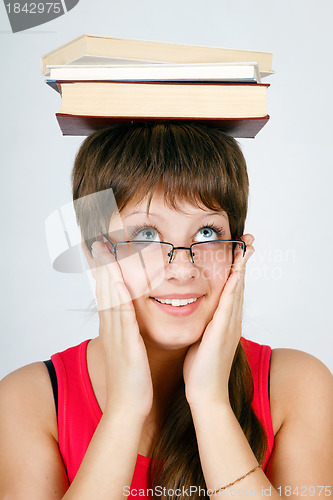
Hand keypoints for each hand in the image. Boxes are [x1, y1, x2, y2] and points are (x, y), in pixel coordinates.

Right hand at [91, 241, 153, 417]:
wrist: (128, 405)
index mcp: (114, 328)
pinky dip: (119, 297)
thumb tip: (132, 319)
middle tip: (99, 243)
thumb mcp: (128, 349)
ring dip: (108, 274)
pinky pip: (122, 316)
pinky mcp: (125, 344)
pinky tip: (120, 282)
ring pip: (111, 298)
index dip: (105, 272)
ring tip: (105, 253)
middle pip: (105, 291)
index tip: (105, 252)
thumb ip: (129, 331)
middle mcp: (111, 328)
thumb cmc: (132, 378)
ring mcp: (116, 335)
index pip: (108, 293)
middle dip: (102, 266)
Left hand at [182, 234, 254, 408]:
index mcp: (225, 321)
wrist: (205, 393)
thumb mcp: (201, 339)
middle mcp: (231, 320)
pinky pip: (229, 303)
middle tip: (249, 240)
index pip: (232, 288)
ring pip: (237, 289)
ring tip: (246, 247)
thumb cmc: (200, 368)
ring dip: (241, 267)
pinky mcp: (223, 331)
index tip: (237, 249)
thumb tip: (190, 311)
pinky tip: (235, 272)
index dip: (235, 268)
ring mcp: (229, 325)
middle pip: (239, 284)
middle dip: (243, 261)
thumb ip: (202, 324)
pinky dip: (233, 286)